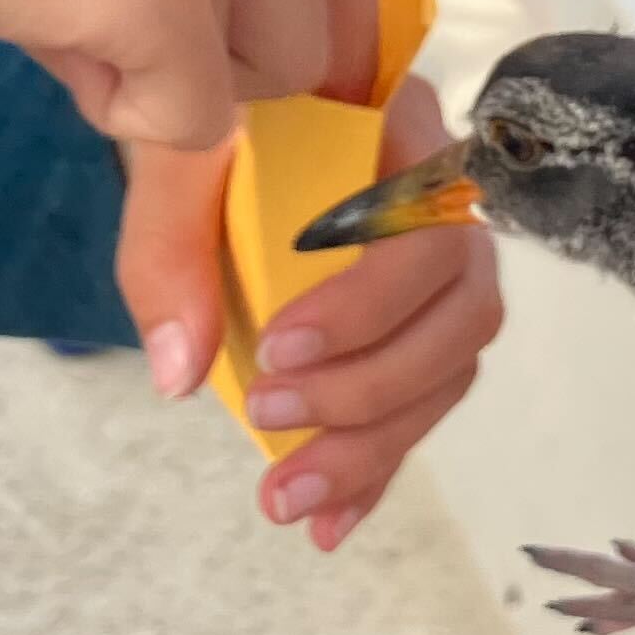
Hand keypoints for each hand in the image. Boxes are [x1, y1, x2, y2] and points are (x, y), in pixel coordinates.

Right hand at [0, 0, 377, 150]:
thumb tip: (217, 91)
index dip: (288, 54)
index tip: (229, 93)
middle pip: (322, 45)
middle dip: (225, 78)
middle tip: (99, 39)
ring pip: (266, 90)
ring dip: (166, 90)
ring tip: (53, 12)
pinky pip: (188, 129)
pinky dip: (118, 130)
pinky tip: (35, 35)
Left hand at [115, 77, 500, 551]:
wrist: (225, 115)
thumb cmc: (216, 111)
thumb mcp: (181, 150)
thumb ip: (174, 239)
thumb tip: (182, 371)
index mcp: (406, 141)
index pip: (430, 227)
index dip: (369, 302)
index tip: (278, 346)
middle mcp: (449, 212)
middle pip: (461, 315)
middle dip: (369, 386)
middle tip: (268, 413)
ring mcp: (443, 277)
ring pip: (449, 372)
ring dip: (374, 445)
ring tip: (286, 496)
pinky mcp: (413, 333)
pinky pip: (420, 407)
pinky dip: (377, 471)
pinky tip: (328, 523)